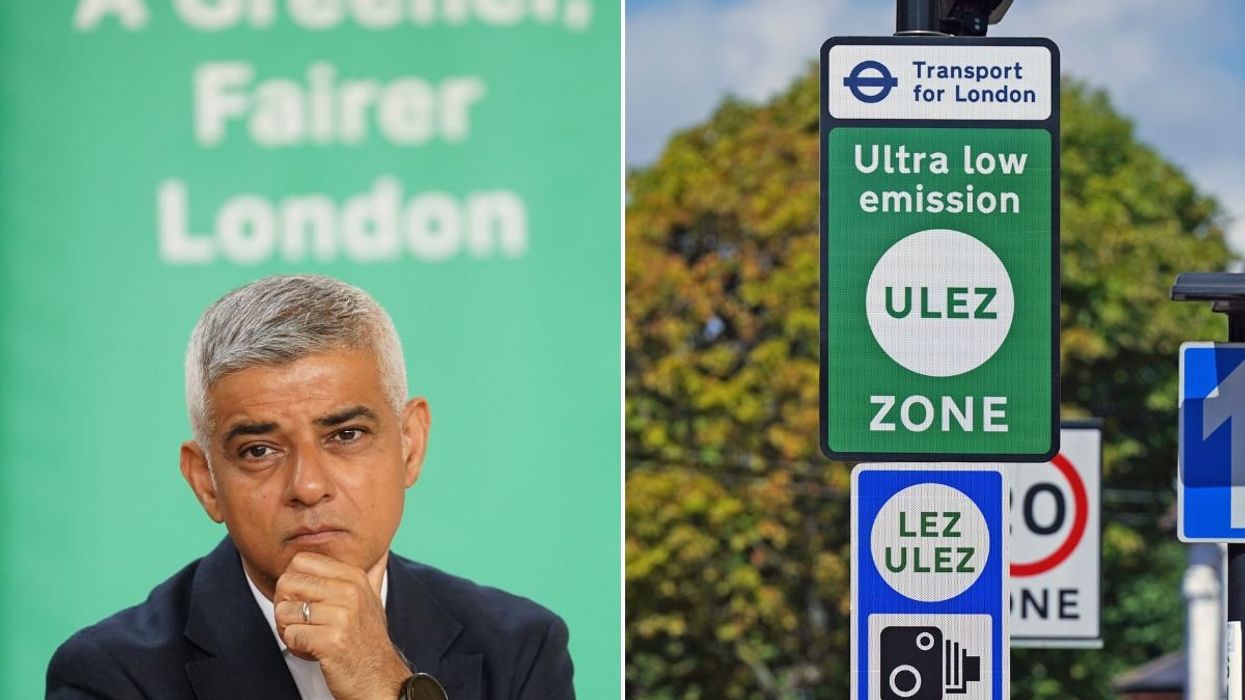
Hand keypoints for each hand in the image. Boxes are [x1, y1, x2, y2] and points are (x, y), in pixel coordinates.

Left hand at [274, 552, 411, 699]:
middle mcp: (349, 592)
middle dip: (284, 605)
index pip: (301, 560)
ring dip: (287, 629)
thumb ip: (372, 573)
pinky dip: (295, 646)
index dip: (293, 580)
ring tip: (306, 637)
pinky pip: (290, 635)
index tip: (302, 598)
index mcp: (354, 577)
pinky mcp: (330, 641)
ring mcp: (341, 616)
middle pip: (287, 583)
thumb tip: (381, 553)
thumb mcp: (373, 600)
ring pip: (284, 611)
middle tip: (298, 621)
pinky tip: (311, 650)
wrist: (380, 678)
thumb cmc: (369, 641)